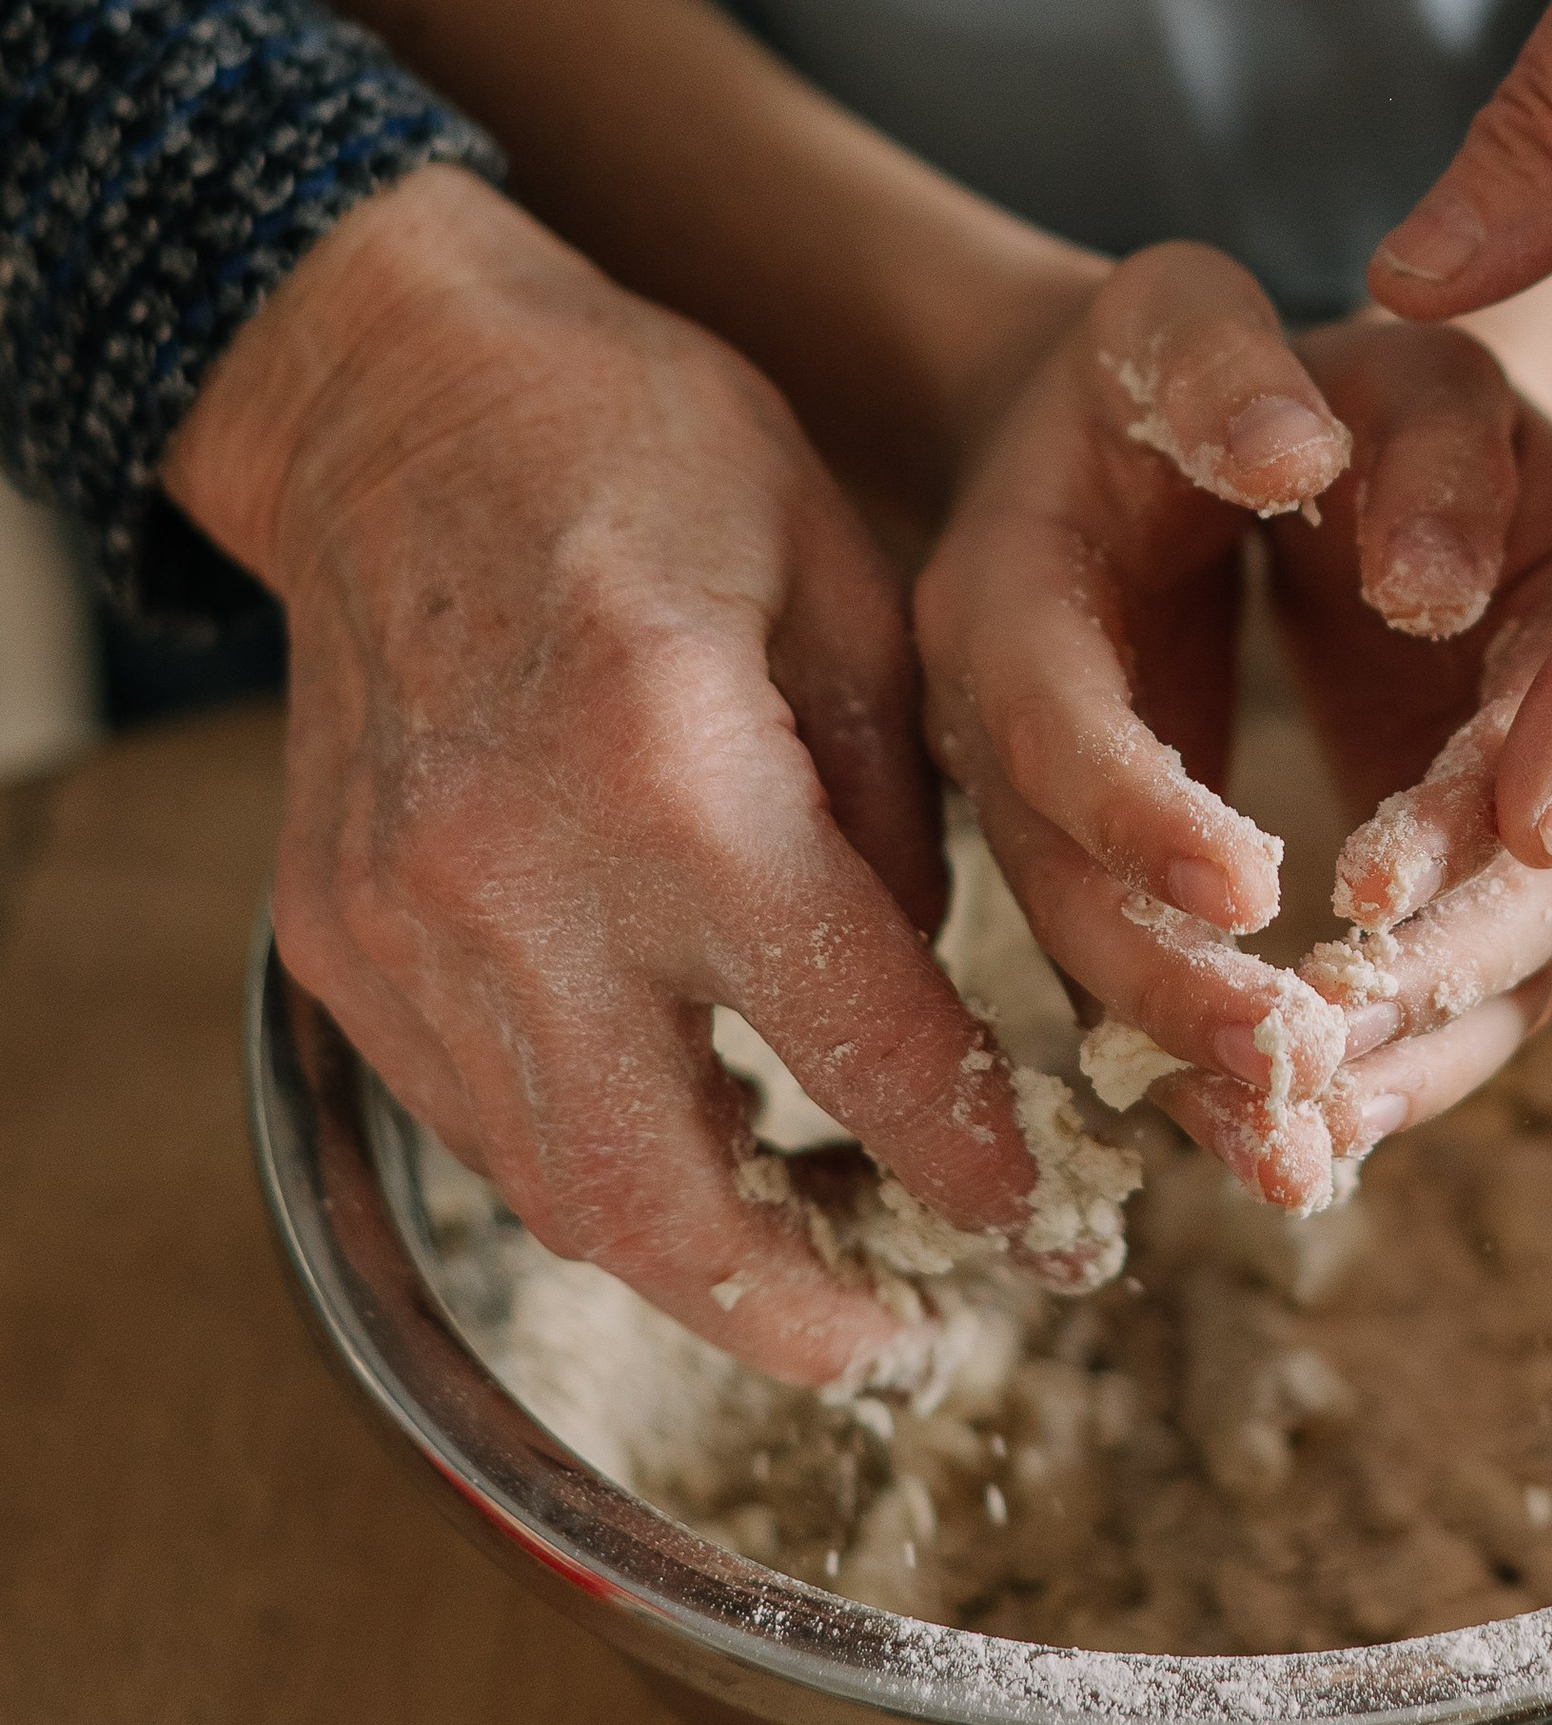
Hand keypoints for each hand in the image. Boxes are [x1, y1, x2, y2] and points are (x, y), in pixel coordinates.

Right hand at [169, 168, 1081, 1385]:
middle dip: (799, 1309)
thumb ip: (891, 808)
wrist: (395, 386)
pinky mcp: (333, 934)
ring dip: (689, 1254)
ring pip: (550, 1189)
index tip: (1046, 1225)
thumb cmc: (646, 443)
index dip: (965, 1160)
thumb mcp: (845, 577)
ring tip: (812, 1252)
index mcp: (675, 770)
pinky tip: (677, 1132)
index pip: (854, 1042)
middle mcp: (516, 877)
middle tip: (904, 1338)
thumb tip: (915, 995)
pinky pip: (471, 1115)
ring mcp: (399, 924)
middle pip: (660, 1197)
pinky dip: (581, 1160)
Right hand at [911, 249, 1551, 1202]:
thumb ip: (1236, 365)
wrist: (1097, 436)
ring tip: (1307, 1158)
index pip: (1050, 717)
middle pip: (1063, 892)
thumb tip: (1298, 455)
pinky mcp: (1105, 872)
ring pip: (1102, 972)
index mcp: (997, 589)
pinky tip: (1311, 1149)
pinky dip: (1224, 1071)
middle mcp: (995, 727)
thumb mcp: (1193, 313)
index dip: (1139, 805)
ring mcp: (1040, 817)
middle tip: (1292, 1073)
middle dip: (1175, 992)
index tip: (1258, 881)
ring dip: (1202, 1071)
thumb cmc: (1173, 363)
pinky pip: (1150, 985)